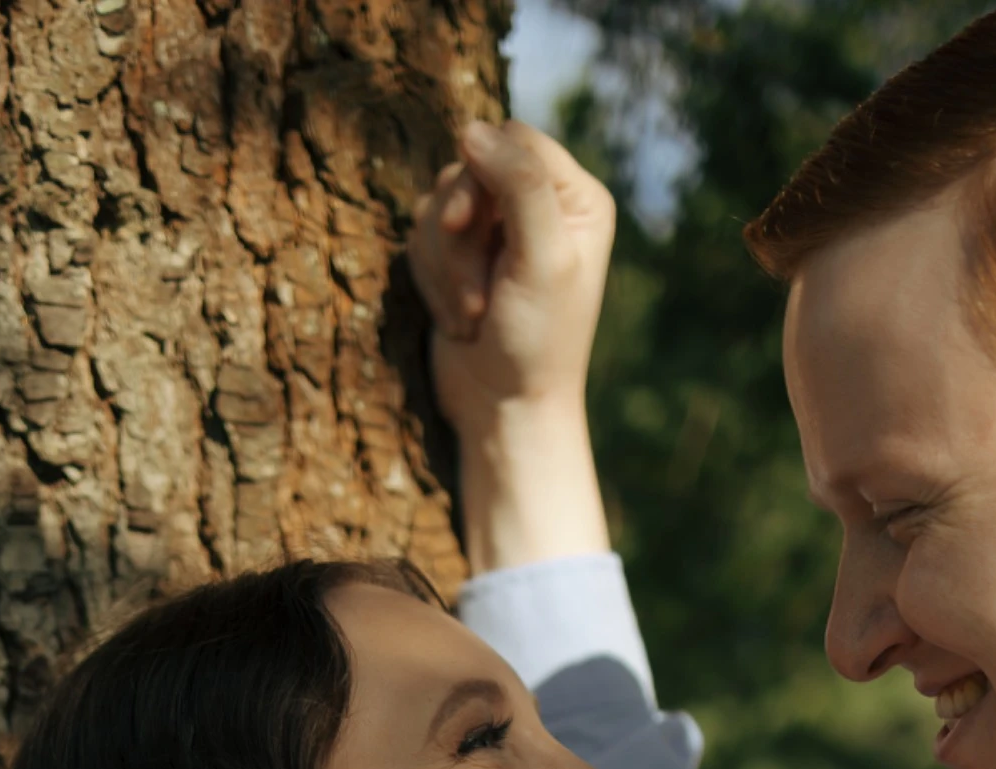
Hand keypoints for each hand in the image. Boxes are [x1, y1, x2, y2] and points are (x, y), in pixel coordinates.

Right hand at [408, 120, 614, 442]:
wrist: (505, 411)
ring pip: (437, 202)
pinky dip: (431, 280)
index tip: (467, 221)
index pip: (514, 138)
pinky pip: (420, 236)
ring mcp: (494, 230)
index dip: (480, 171)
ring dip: (444, 265)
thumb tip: (470, 129)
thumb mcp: (541, 258)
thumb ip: (518, 184)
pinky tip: (457, 321)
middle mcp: (537, 205)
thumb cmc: (536, 342)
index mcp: (575, 197)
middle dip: (459, 233)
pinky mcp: (457, 257)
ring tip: (471, 317)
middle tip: (475, 295)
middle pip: (468, 167)